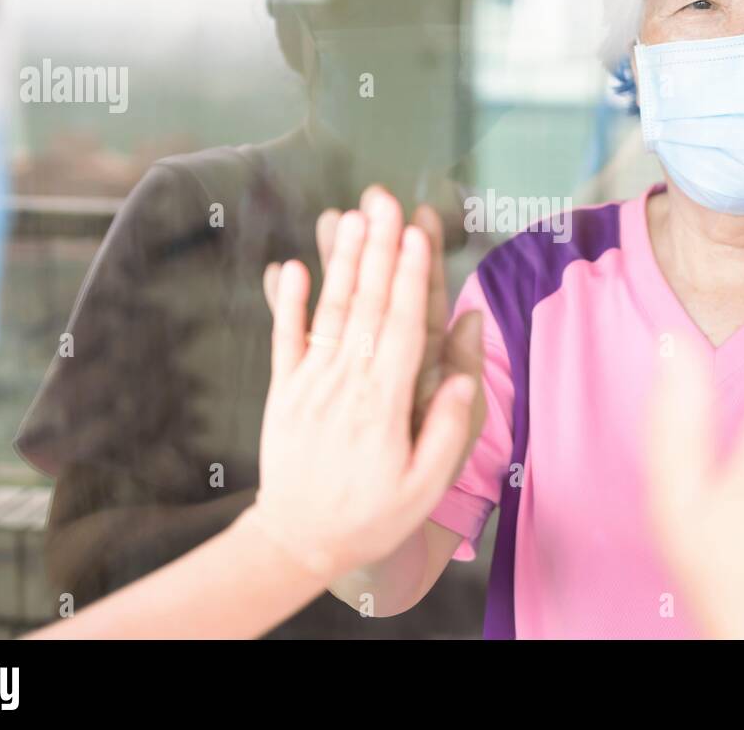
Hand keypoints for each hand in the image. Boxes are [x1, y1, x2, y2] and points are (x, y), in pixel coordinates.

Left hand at [244, 190, 479, 577]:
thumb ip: (444, 430)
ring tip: (352, 218)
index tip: (416, 234)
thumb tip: (460, 374)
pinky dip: (288, 303)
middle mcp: (345, 385)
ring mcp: (310, 385)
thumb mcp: (422, 489)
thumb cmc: (369, 518)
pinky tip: (292, 266)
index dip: (410, 278)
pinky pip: (286, 340)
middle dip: (378, 250)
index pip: (401, 328)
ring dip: (343, 262)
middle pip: (367, 305)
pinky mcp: (283, 392)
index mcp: (383, 406)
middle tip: (385, 202)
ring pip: (331, 312)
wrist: (295, 541)